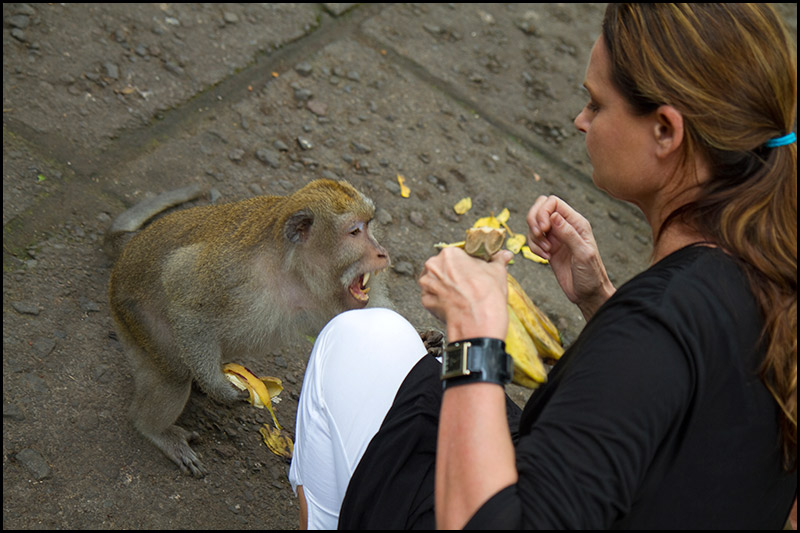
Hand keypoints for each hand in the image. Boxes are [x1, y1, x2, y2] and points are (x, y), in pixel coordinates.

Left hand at [418, 247, 512, 341]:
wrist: (477, 322)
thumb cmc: (486, 296)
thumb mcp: (497, 272)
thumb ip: (498, 260)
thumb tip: (504, 255)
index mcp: (449, 254)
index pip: (458, 255)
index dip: (467, 264)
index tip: (473, 272)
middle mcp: (433, 266)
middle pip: (444, 268)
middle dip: (454, 275)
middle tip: (468, 286)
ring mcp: (427, 284)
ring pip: (436, 282)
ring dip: (446, 287)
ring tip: (462, 296)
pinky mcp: (425, 301)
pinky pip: (433, 297)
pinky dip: (442, 301)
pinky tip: (454, 305)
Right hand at [527, 195, 614, 319]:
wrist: (588, 294)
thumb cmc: (591, 275)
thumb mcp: (583, 253)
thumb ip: (568, 233)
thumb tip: (553, 216)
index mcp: (576, 222)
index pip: (553, 202)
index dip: (543, 212)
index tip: (543, 229)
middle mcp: (565, 226)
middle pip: (540, 208)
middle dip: (534, 220)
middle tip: (539, 235)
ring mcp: (556, 237)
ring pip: (534, 225)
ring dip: (534, 237)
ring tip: (546, 251)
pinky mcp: (549, 248)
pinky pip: (533, 240)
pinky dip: (534, 248)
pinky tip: (546, 258)